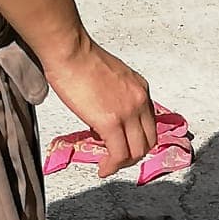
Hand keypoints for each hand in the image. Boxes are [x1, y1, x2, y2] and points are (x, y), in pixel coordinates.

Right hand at [42, 39, 157, 176]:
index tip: (123, 144)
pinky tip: (103, 169)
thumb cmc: (80, 58)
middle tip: (117, 159)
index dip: (137, 139)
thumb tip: (106, 112)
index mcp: (140, 89)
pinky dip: (112, 166)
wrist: (69, 50)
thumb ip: (116, 95)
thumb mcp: (110, 76)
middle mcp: (140, 101)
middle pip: (148, 141)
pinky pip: (118, 154)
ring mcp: (128, 112)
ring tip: (108, 165)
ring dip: (123, 163)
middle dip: (133, 154)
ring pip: (136, 152)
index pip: (149, 124)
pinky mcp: (111, 122)